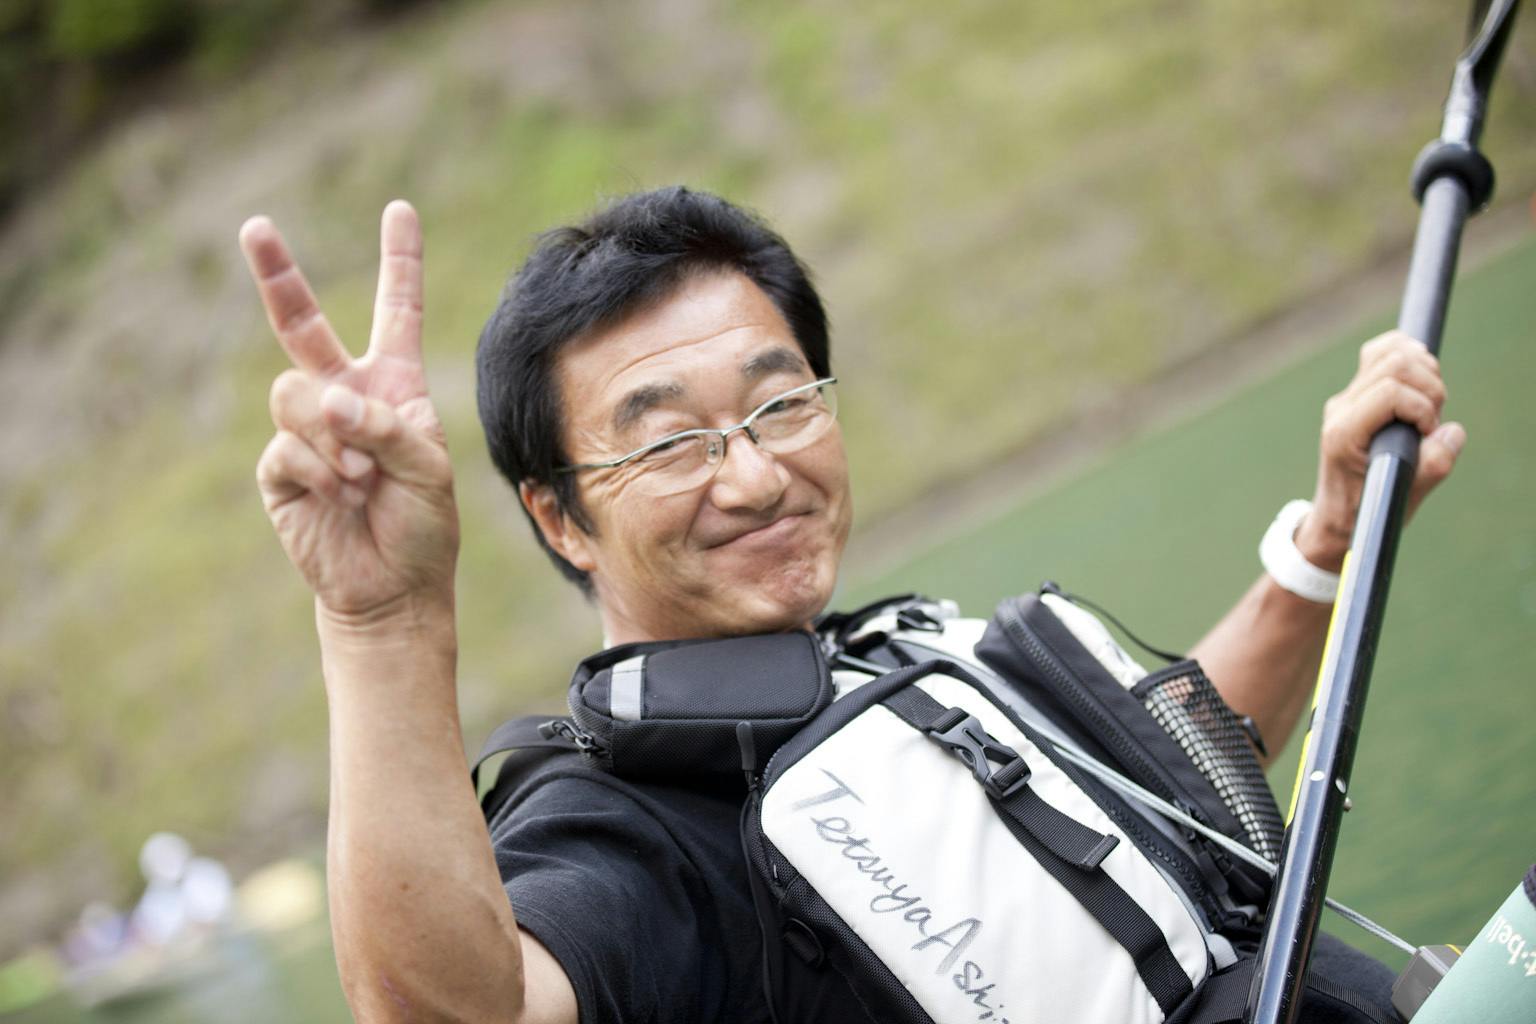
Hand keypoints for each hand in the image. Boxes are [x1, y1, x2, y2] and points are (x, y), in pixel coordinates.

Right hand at [242, 201, 458, 624]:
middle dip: (278, 275)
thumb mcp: (429, 467)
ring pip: (295, 393)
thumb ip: (386, 424)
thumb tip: (327, 400)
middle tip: (255, 227)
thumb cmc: (423, 524)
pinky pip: (288, 445)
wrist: (391, 586)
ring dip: (335, 436)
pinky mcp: (280, 468)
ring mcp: (308, 429)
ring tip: (364, 478)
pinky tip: (344, 495)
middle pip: (303, 325)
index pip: (397, 312)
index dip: (400, 261)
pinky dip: (321, 469)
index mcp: (395, 385)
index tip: (401, 209)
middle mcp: (346, 395)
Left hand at [1297, 330, 1464, 570]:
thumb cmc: (1367, 509)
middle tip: (1432, 422)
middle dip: (1429, 388)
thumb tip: (1450, 432)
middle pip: (1394, 363)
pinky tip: (1422, 382)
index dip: (1422, 408)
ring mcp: (1347, 397)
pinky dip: (1410, 357)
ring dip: (1424, 372)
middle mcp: (1341, 408)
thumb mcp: (1402, 497)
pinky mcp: (1358, 392)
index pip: (1390, 392)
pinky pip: (1382, 354)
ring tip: (1430, 405)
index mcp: (1344, 432)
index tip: (1429, 434)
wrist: (1340, 513)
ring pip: (1389, 352)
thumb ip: (1431, 467)